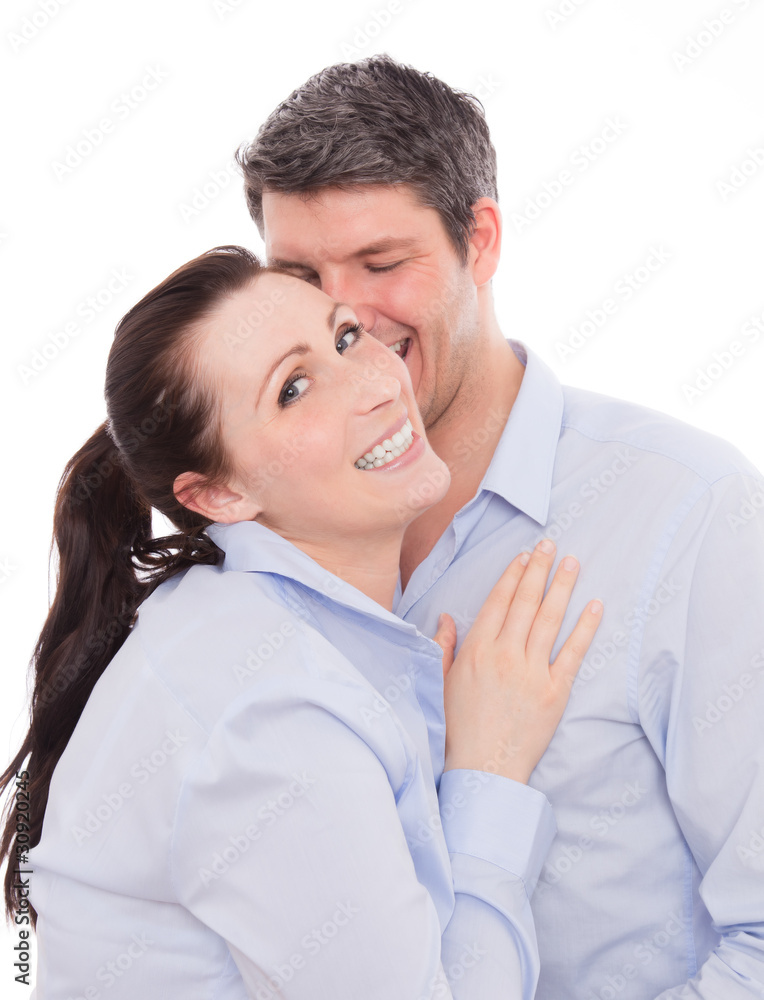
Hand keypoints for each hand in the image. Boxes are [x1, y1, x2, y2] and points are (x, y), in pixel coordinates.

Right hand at [432, 538, 601, 783]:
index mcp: (475, 650)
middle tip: (550, 545)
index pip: (498, 601)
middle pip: (525, 602)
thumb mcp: (441, 683)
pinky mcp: (554, 692)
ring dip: (562, 587)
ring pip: (549, 619)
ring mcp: (531, 672)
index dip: (513, 576)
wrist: (483, 769)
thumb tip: (447, 617)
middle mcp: (504, 655)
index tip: (524, 556)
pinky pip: (572, 653)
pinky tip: (595, 606)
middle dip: (539, 569)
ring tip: (572, 563)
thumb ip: (444, 647)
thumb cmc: (459, 728)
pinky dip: (585, 627)